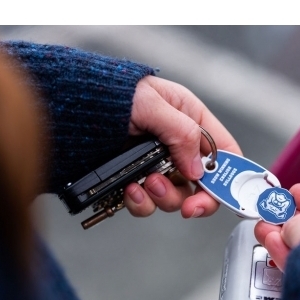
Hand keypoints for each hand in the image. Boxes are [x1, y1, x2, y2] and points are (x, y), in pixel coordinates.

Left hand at [124, 75, 241, 218]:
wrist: (72, 109)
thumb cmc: (111, 92)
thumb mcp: (152, 104)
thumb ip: (182, 133)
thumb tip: (197, 169)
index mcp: (191, 120)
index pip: (224, 152)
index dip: (228, 176)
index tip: (219, 195)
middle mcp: (178, 145)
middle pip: (203, 184)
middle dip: (195, 198)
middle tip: (187, 207)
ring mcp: (157, 165)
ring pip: (175, 197)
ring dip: (164, 197)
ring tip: (147, 183)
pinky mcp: (137, 180)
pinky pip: (147, 202)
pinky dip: (141, 202)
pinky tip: (130, 190)